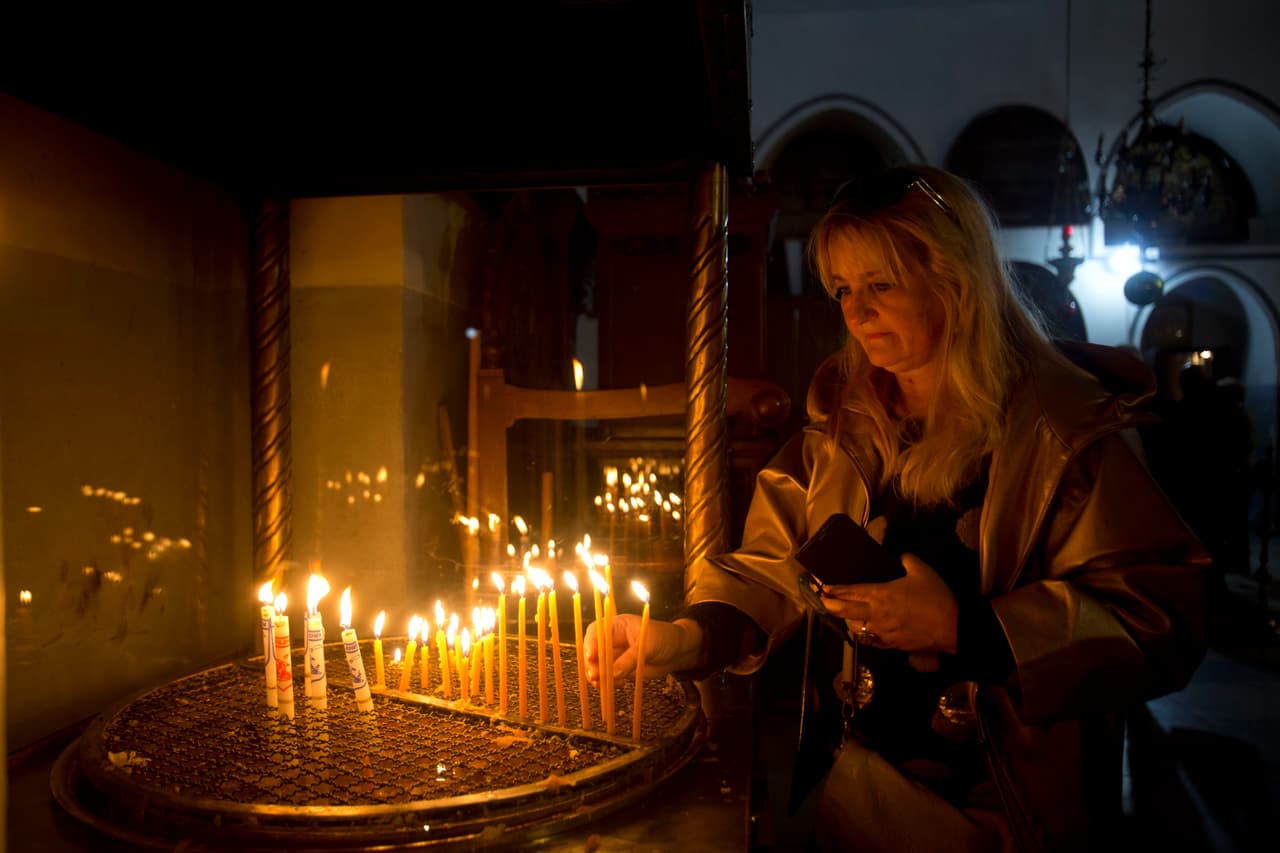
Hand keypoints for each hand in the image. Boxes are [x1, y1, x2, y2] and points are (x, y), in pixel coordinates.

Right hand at [583, 616, 704, 682]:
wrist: (677, 652)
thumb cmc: (664, 639)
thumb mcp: (648, 646)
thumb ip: (629, 659)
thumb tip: (612, 674)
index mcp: (617, 625)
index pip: (597, 632)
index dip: (591, 644)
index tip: (590, 658)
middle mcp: (613, 639)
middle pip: (594, 650)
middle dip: (592, 664)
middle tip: (595, 676)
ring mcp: (616, 654)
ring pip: (599, 665)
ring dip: (598, 676)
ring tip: (603, 685)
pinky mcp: (620, 668)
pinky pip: (608, 676)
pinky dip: (608, 682)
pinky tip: (617, 685)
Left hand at [819, 553, 958, 653]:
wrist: (952, 627)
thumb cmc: (935, 597)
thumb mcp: (921, 570)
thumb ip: (906, 559)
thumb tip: (899, 556)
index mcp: (880, 595)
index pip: (849, 591)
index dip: (833, 589)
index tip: (822, 586)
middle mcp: (875, 614)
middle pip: (844, 611)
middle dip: (830, 605)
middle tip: (822, 600)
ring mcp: (882, 632)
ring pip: (855, 628)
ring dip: (847, 620)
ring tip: (844, 614)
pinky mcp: (891, 645)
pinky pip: (871, 640)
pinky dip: (864, 634)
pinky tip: (865, 630)